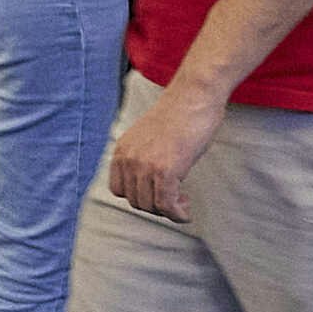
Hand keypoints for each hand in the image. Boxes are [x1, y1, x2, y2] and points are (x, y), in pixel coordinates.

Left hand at [106, 83, 225, 220]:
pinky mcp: (165, 170)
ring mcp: (145, 165)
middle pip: (135, 201)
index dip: (139, 198)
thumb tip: (149, 182)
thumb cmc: (179, 115)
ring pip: (150, 206)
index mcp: (122, 150)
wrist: (193, 96)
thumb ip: (143, 157)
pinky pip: (166, 205)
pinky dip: (177, 214)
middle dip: (156, 206)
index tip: (157, 195)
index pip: (119, 190)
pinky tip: (186, 211)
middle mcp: (128, 159)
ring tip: (182, 202)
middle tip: (175, 200)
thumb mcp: (149, 137)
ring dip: (168, 211)